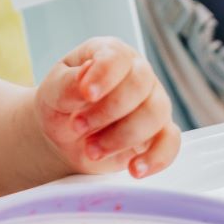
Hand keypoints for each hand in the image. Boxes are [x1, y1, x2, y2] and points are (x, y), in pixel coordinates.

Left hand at [35, 38, 179, 178]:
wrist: (64, 136)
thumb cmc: (61, 105)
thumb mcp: (53, 92)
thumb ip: (67, 84)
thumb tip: (85, 77)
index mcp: (110, 54)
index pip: (117, 57)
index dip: (104, 75)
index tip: (86, 94)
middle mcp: (138, 74)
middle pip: (140, 86)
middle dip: (108, 112)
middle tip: (78, 127)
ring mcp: (152, 103)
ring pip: (156, 114)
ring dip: (122, 137)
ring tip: (92, 150)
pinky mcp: (159, 133)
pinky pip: (171, 143)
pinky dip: (156, 158)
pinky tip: (134, 170)